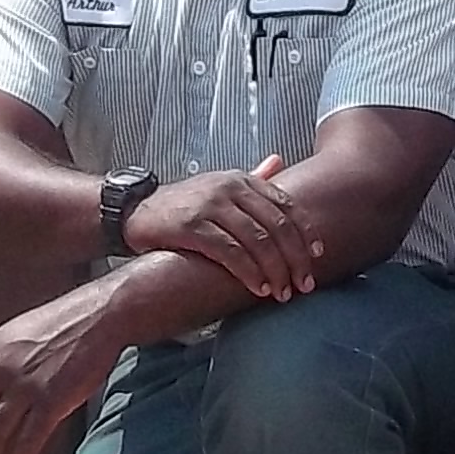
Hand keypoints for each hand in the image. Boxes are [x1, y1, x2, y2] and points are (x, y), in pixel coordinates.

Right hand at [121, 155, 319, 300]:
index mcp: (242, 180)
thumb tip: (279, 161)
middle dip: (295, 258)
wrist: (136, 211)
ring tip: (283, 292)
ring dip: (275, 270)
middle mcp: (230, 189)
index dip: (306, 233)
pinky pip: (230, 252)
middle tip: (304, 285)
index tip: (318, 257)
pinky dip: (249, 272)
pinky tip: (258, 288)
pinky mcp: (192, 226)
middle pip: (277, 226)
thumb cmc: (184, 204)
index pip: (286, 206)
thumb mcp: (219, 185)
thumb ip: (251, 177)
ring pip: (257, 240)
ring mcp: (211, 206)